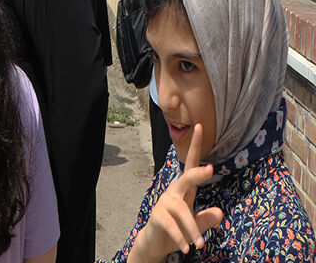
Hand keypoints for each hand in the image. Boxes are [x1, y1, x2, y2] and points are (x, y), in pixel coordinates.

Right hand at [129, 124, 223, 261]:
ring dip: (193, 230)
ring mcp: (164, 203)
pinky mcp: (157, 216)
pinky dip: (181, 238)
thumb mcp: (197, 226)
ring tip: (201, 245)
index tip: (200, 126)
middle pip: (186, 179)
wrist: (154, 243)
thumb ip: (207, 219)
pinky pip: (171, 226)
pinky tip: (187, 248)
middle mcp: (174, 193)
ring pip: (182, 212)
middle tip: (210, 169)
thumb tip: (220, 213)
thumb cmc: (178, 230)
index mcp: (185, 190)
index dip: (196, 146)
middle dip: (197, 174)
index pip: (192, 165)